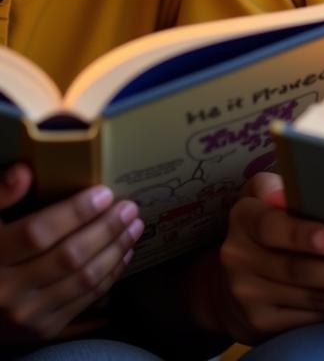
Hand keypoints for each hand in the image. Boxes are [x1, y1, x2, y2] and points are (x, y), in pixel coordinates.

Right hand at [0, 163, 141, 342]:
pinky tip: (123, 253)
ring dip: (115, 250)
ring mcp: (26, 315)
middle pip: (69, 256)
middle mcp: (7, 291)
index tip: (104, 193)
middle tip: (129, 208)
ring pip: (83, 279)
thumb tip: (24, 172)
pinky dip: (110, 274)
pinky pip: (85, 300)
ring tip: (134, 227)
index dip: (75, 212)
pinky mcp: (43, 329)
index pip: (38, 233)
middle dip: (106, 229)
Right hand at [212, 172, 323, 342]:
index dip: (299, 234)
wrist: (226, 283)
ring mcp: (249, 296)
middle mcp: (240, 258)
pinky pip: (307, 323)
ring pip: (308, 301)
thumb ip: (282, 188)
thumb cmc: (262, 226)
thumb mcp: (262, 197)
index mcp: (244, 219)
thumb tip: (309, 186)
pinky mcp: (260, 325)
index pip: (270, 226)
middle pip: (296, 270)